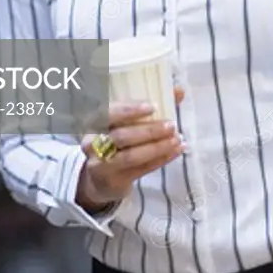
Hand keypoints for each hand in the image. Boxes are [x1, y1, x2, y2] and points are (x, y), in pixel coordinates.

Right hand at [77, 86, 185, 210]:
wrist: (98, 177)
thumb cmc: (114, 138)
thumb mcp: (122, 120)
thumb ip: (149, 105)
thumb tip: (179, 90)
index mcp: (94, 121)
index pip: (109, 113)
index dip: (130, 110)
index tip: (153, 106)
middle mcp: (93, 143)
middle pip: (121, 136)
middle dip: (149, 131)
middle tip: (171, 125)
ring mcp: (102, 165)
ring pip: (130, 156)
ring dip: (156, 148)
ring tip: (177, 140)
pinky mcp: (115, 181)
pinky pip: (140, 170)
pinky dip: (160, 160)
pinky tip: (175, 152)